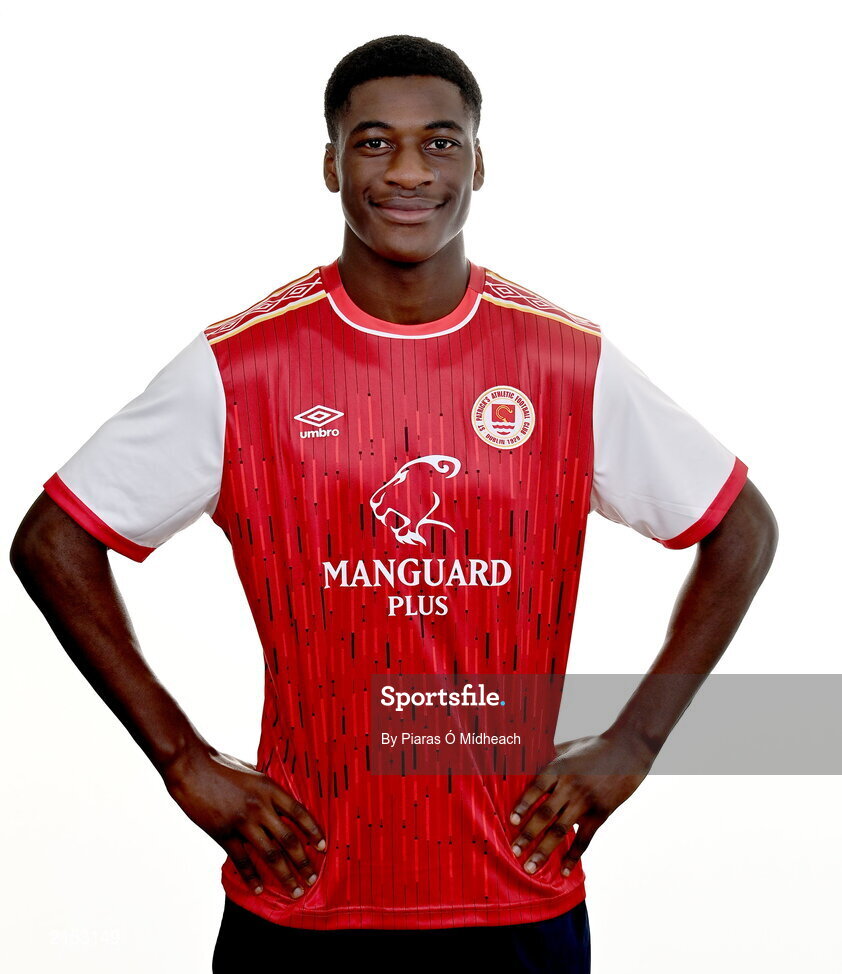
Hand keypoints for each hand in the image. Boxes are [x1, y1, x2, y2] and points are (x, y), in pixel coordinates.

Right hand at [161, 746, 325, 898]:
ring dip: (284, 875)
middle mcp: (260, 806)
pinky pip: (242, 860)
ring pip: (270, 854)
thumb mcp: (250, 769)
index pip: (299, 813)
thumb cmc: (219, 763)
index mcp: (269, 788)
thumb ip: (263, 786)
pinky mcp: (223, 834)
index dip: (314, 831)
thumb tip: (274, 798)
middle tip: (312, 879)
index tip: (324, 847)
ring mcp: (242, 822)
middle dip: (303, 862)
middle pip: (289, 839)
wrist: (190, 767)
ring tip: (294, 891)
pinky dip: (251, 877)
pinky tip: (260, 889)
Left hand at [508, 730, 654, 876]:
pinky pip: (584, 840)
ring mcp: (586, 802)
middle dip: (527, 835)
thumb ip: (549, 757)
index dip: (523, 805)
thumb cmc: (596, 746)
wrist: (629, 750)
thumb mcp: (570, 747)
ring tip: (530, 867)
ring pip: (561, 831)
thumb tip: (527, 763)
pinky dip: (573, 857)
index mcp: (560, 768)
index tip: (511, 821)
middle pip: (545, 814)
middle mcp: (570, 786)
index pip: (536, 788)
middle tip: (513, 852)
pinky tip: (563, 871)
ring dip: (543, 851)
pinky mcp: (601, 814)